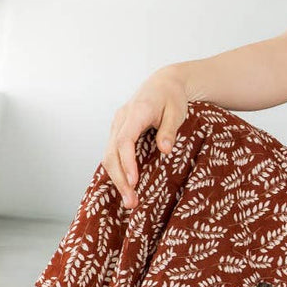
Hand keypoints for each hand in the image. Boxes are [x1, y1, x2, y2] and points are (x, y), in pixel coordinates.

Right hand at [103, 68, 188, 210]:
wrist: (163, 84)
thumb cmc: (172, 97)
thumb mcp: (178, 112)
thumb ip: (170, 130)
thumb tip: (165, 150)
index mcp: (136, 112)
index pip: (124, 140)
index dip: (127, 162)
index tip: (134, 181)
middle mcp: (121, 120)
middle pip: (112, 152)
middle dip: (120, 179)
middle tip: (132, 202)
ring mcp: (117, 126)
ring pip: (109, 156)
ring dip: (117, 179)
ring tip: (130, 202)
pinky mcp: (118, 132)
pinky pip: (112, 154)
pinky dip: (117, 171)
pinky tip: (126, 187)